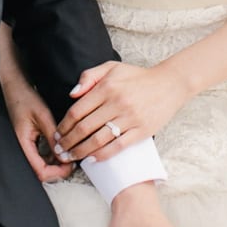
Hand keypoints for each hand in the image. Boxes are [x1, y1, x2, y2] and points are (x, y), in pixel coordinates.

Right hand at [0, 68, 71, 182]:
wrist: (15, 87)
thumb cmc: (25, 98)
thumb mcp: (43, 116)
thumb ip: (53, 137)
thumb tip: (64, 156)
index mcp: (23, 142)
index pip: (40, 171)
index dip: (57, 172)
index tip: (70, 165)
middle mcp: (23, 147)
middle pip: (41, 172)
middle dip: (58, 170)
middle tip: (72, 161)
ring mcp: (26, 145)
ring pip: (42, 166)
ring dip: (56, 164)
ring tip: (69, 154)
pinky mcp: (30, 141)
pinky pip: (41, 157)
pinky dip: (53, 156)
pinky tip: (61, 149)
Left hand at [54, 61, 187, 163]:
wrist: (169, 84)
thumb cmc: (137, 76)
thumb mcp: (111, 67)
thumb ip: (89, 77)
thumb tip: (72, 94)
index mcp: (106, 88)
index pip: (77, 111)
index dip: (64, 125)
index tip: (56, 134)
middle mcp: (116, 103)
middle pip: (85, 127)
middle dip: (68, 141)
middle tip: (59, 151)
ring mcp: (130, 118)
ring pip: (99, 139)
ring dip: (81, 151)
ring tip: (70, 157)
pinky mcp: (142, 131)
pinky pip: (119, 146)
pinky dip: (103, 155)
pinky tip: (92, 159)